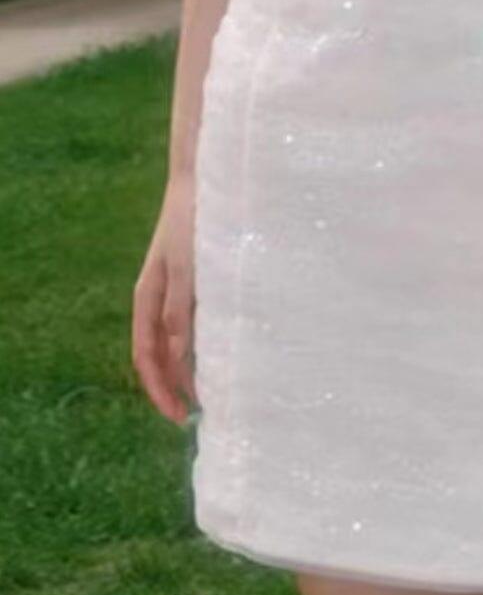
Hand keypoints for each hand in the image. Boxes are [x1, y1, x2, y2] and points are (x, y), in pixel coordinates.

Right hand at [132, 179, 196, 423]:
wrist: (205, 178)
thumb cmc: (194, 220)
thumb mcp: (187, 269)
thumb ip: (181, 312)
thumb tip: (176, 359)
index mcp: (147, 298)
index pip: (146, 357)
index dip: (160, 390)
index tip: (181, 417)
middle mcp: (159, 298)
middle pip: (160, 355)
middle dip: (174, 387)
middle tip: (199, 415)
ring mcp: (177, 289)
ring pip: (178, 341)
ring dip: (190, 368)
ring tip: (215, 391)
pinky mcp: (198, 279)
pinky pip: (195, 322)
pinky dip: (204, 344)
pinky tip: (225, 352)